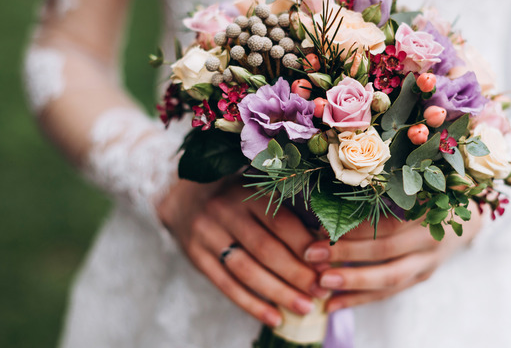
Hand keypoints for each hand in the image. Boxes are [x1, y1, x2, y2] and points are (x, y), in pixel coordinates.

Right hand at [157, 177, 330, 326]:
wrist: (183, 198)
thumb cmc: (236, 196)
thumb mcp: (258, 192)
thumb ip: (289, 210)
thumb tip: (326, 240)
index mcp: (247, 192)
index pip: (280, 221)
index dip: (305, 245)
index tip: (327, 265)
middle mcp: (224, 211)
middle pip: (265, 249)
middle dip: (296, 274)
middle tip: (321, 291)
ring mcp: (207, 235)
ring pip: (246, 271)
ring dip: (278, 293)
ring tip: (304, 308)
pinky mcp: (196, 257)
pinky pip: (226, 286)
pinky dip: (252, 305)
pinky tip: (274, 318)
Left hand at [302, 203, 484, 311]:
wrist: (468, 215)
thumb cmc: (430, 191)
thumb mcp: (413, 182)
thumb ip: (382, 188)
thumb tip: (331, 196)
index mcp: (428, 208)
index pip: (387, 223)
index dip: (355, 228)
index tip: (321, 228)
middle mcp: (431, 237)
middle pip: (386, 250)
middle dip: (346, 254)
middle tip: (312, 255)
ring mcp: (428, 261)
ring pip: (390, 277)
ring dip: (353, 282)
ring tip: (322, 285)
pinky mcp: (422, 277)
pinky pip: (390, 293)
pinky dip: (360, 299)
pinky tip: (334, 305)